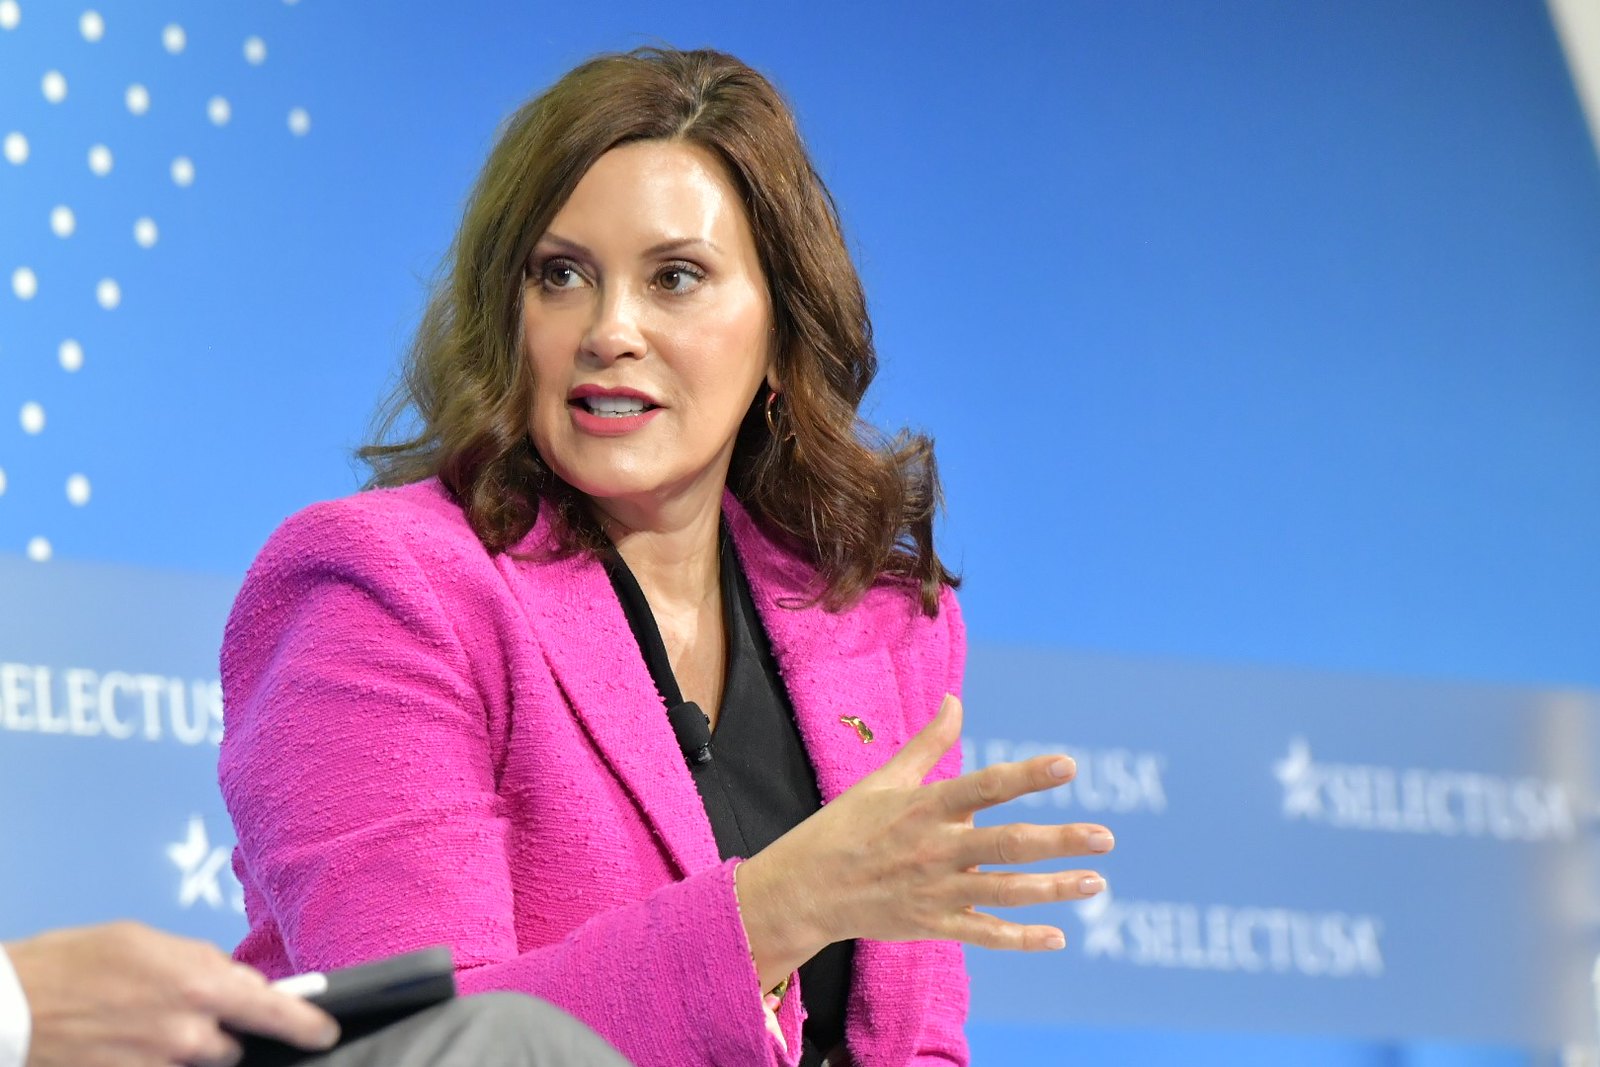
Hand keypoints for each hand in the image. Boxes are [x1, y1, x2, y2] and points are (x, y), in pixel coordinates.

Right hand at [7, 921, 338, 1066]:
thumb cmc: (73, 964)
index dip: (306, 1023)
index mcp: (201, 983)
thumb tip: (230, 977)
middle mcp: (190, 1033)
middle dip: (219, 1029)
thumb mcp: (146, 941)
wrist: (12, 1009)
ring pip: (200, 1064)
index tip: (324, 1030)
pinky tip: (128, 1043)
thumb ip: (199, 961)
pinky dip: (156, 1061)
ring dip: (187, 1049)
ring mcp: (163, 1066)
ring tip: (143, 1025)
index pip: (276, 1011)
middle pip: (234, 1043)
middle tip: (180, 1010)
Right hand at [736, 694, 1112, 989]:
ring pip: (1005, 892)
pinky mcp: (931, 924)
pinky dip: (1020, 938)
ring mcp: (934, 890)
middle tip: (1105, 837)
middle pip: (1007, 844)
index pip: (985, 786)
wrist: (804, 889)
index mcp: (924, 806)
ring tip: (1096, 882)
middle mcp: (934, 848)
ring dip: (1054, 889)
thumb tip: (955, 700)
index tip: (1068, 766)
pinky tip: (1057, 937)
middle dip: (1059, 841)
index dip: (1027, 776)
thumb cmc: (845, 827)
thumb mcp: (883, 780)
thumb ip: (927, 744)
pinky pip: (984, 934)